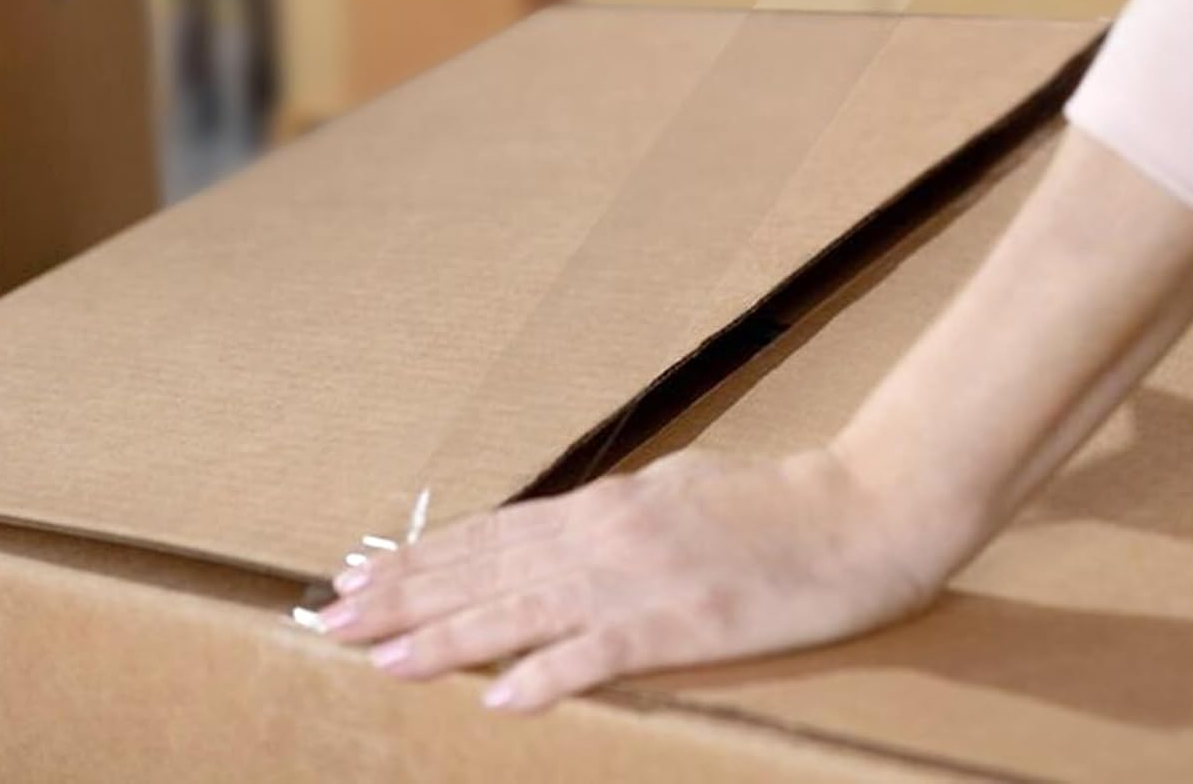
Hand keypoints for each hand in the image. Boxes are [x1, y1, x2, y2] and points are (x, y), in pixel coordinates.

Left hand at [317, 446, 939, 712]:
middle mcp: (605, 534)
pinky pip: (602, 654)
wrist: (863, 509)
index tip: (361, 576)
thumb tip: (561, 534)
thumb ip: (614, 517)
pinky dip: (548, 673)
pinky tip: (500, 699)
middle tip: (329, 616)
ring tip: (377, 654)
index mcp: (604, 505)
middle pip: (485, 571)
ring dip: (445, 636)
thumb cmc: (773, 502)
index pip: (490, 536)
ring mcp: (641, 579)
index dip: (421, 560)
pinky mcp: (685, 623)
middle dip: (404, 597)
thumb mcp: (677, 491)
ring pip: (521, 610)